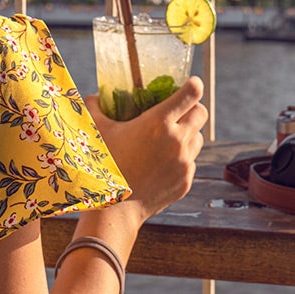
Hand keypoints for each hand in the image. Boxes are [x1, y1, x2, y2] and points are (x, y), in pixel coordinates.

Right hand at [86, 76, 206, 224]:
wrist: (114, 210)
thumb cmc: (103, 166)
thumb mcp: (97, 132)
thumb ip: (95, 107)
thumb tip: (93, 96)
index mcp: (158, 123)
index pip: (191, 94)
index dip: (193, 85)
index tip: (191, 83)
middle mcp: (177, 141)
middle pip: (201, 113)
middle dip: (192, 108)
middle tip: (179, 111)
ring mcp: (184, 163)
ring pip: (199, 138)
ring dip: (189, 133)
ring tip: (170, 138)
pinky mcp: (186, 181)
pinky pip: (191, 161)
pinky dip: (182, 158)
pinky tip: (162, 162)